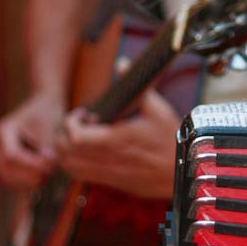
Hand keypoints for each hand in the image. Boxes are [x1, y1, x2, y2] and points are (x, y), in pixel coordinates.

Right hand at [0, 92, 64, 189]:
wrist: (44, 104)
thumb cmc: (47, 113)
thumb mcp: (48, 128)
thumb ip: (46, 150)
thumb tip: (47, 168)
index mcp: (2, 132)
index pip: (11, 157)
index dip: (31, 165)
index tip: (50, 166)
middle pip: (6, 170)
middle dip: (29, 177)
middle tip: (50, 174)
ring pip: (8, 178)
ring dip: (28, 182)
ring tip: (47, 175)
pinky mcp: (7, 163)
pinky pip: (12, 180)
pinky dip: (26, 183)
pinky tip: (42, 178)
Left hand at [53, 88, 179, 196]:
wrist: (183, 169)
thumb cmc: (171, 140)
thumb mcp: (158, 109)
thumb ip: (138, 88)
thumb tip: (122, 64)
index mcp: (118, 139)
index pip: (77, 137)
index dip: (72, 123)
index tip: (82, 114)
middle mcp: (110, 158)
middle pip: (67, 152)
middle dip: (64, 135)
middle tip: (75, 124)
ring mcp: (109, 172)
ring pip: (69, 166)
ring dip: (65, 150)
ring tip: (76, 138)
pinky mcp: (111, 181)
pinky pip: (80, 176)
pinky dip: (73, 164)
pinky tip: (83, 153)